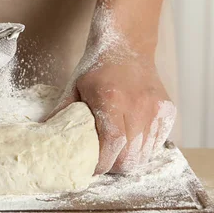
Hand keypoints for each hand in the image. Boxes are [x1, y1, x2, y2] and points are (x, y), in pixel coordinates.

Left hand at [48, 6, 175, 174]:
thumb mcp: (74, 87)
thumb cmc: (98, 67)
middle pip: (130, 157)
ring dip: (129, 160)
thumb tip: (44, 137)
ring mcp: (156, 110)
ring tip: (117, 152)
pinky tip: (132, 141)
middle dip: (114, 166)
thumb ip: (61, 114)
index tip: (91, 168)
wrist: (127, 44)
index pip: (112, 145)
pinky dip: (144, 149)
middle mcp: (138, 107)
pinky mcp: (168, 112)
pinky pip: (157, 144)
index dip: (101, 163)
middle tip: (103, 161)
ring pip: (145, 155)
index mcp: (112, 100)